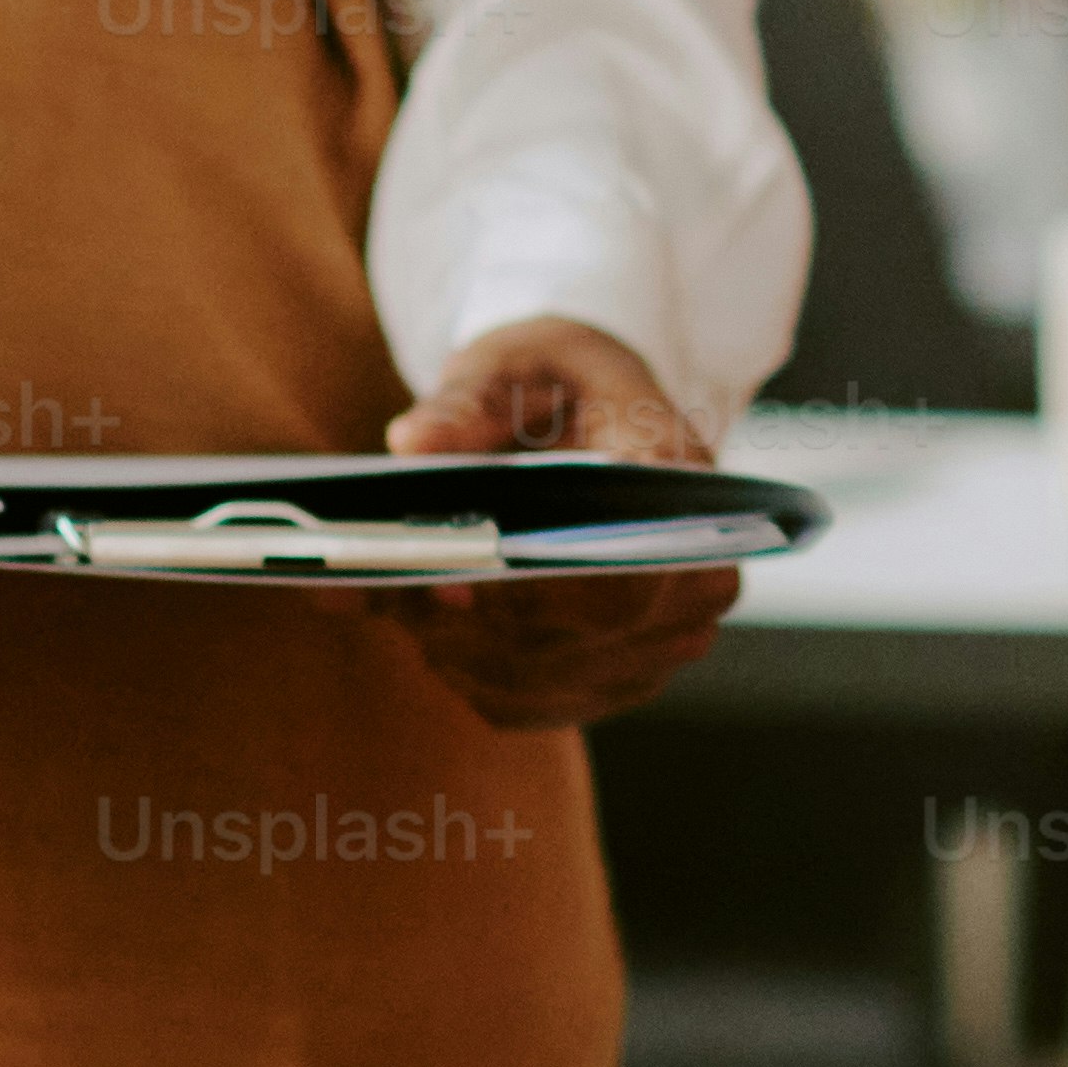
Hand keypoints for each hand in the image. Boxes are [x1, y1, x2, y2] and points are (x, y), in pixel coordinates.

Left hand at [380, 314, 743, 732]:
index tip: (444, 575)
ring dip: (446, 642)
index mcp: (685, 494)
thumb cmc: (557, 386)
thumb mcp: (517, 363)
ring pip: (530, 679)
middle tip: (375, 578)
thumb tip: (414, 444)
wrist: (592, 423)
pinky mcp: (607, 684)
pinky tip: (421, 617)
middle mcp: (692, 584)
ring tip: (386, 586)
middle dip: (462, 618)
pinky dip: (456, 664)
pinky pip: (515, 702)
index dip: (536, 594)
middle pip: (567, 642)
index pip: (627, 580)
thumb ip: (470, 400)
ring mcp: (656, 646)